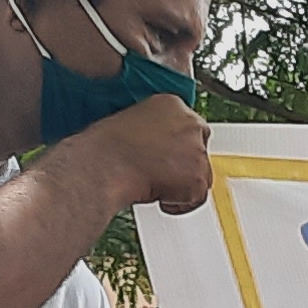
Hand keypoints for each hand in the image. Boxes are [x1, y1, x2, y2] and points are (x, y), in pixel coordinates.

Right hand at [79, 90, 211, 215]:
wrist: (105, 165)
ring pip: (201, 176)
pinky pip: (197, 198)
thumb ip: (159, 131)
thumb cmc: (109, 149)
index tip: (169, 157)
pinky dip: (180, 203)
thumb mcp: (135, 124)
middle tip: (163, 175)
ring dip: (182, 186)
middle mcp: (190, 123)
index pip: (191, 128)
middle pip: (200, 152)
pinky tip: (159, 194)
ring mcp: (197, 150)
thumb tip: (166, 148)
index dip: (180, 148)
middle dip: (184, 167)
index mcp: (171, 103)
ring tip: (154, 183)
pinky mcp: (199, 177)